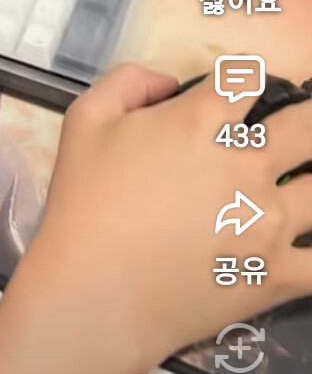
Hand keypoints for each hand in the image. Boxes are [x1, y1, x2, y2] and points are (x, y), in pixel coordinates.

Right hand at [23, 64, 311, 373]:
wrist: (93, 295)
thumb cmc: (85, 205)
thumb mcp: (85, 119)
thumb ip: (129, 80)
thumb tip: (169, 82)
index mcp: (205, 122)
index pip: (249, 79)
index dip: (249, 78)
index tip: (246, 90)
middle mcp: (250, 165)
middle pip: (308, 125)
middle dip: (309, 118)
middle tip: (301, 126)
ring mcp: (271, 222)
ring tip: (300, 185)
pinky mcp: (278, 275)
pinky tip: (308, 245)